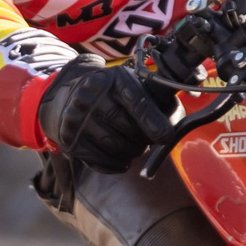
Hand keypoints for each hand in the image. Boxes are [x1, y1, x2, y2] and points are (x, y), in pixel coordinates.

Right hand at [37, 57, 174, 173]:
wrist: (68, 94)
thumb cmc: (110, 93)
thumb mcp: (130, 84)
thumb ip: (155, 98)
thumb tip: (178, 118)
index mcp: (113, 80)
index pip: (136, 101)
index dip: (153, 120)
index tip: (165, 136)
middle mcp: (91, 96)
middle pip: (128, 129)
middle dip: (144, 139)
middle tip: (148, 139)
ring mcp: (77, 119)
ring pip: (116, 147)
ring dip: (132, 152)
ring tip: (135, 147)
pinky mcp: (70, 139)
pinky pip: (101, 161)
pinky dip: (117, 164)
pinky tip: (122, 159)